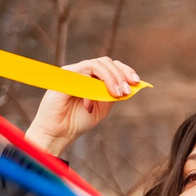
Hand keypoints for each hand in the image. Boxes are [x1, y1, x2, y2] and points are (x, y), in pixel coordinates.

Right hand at [24, 57, 141, 156]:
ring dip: (110, 78)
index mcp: (92, 77)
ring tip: (118, 93)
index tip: (136, 82)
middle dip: (120, 75)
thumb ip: (114, 95)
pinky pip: (81, 76)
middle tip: (127, 90)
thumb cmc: (78, 121)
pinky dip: (90, 90)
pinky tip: (90, 105)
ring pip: (96, 65)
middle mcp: (82, 71)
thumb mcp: (102, 107)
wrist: (59, 133)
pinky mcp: (63, 78)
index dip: (125, 71)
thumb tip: (132, 86)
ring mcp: (72, 73)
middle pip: (106, 62)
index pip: (111, 65)